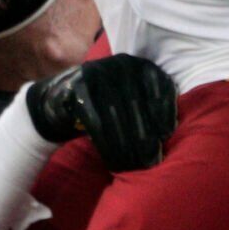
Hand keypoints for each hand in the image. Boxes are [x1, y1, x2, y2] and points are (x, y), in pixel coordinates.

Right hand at [26, 55, 178, 172]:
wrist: (62, 100)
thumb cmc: (108, 106)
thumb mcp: (133, 100)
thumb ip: (150, 110)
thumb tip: (165, 138)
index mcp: (141, 65)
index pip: (160, 87)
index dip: (165, 113)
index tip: (166, 137)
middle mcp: (121, 64)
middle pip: (137, 105)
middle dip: (144, 137)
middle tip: (150, 162)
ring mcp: (98, 73)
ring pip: (116, 115)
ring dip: (125, 145)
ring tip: (132, 166)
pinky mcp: (78, 88)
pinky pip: (95, 121)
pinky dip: (105, 144)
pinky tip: (112, 160)